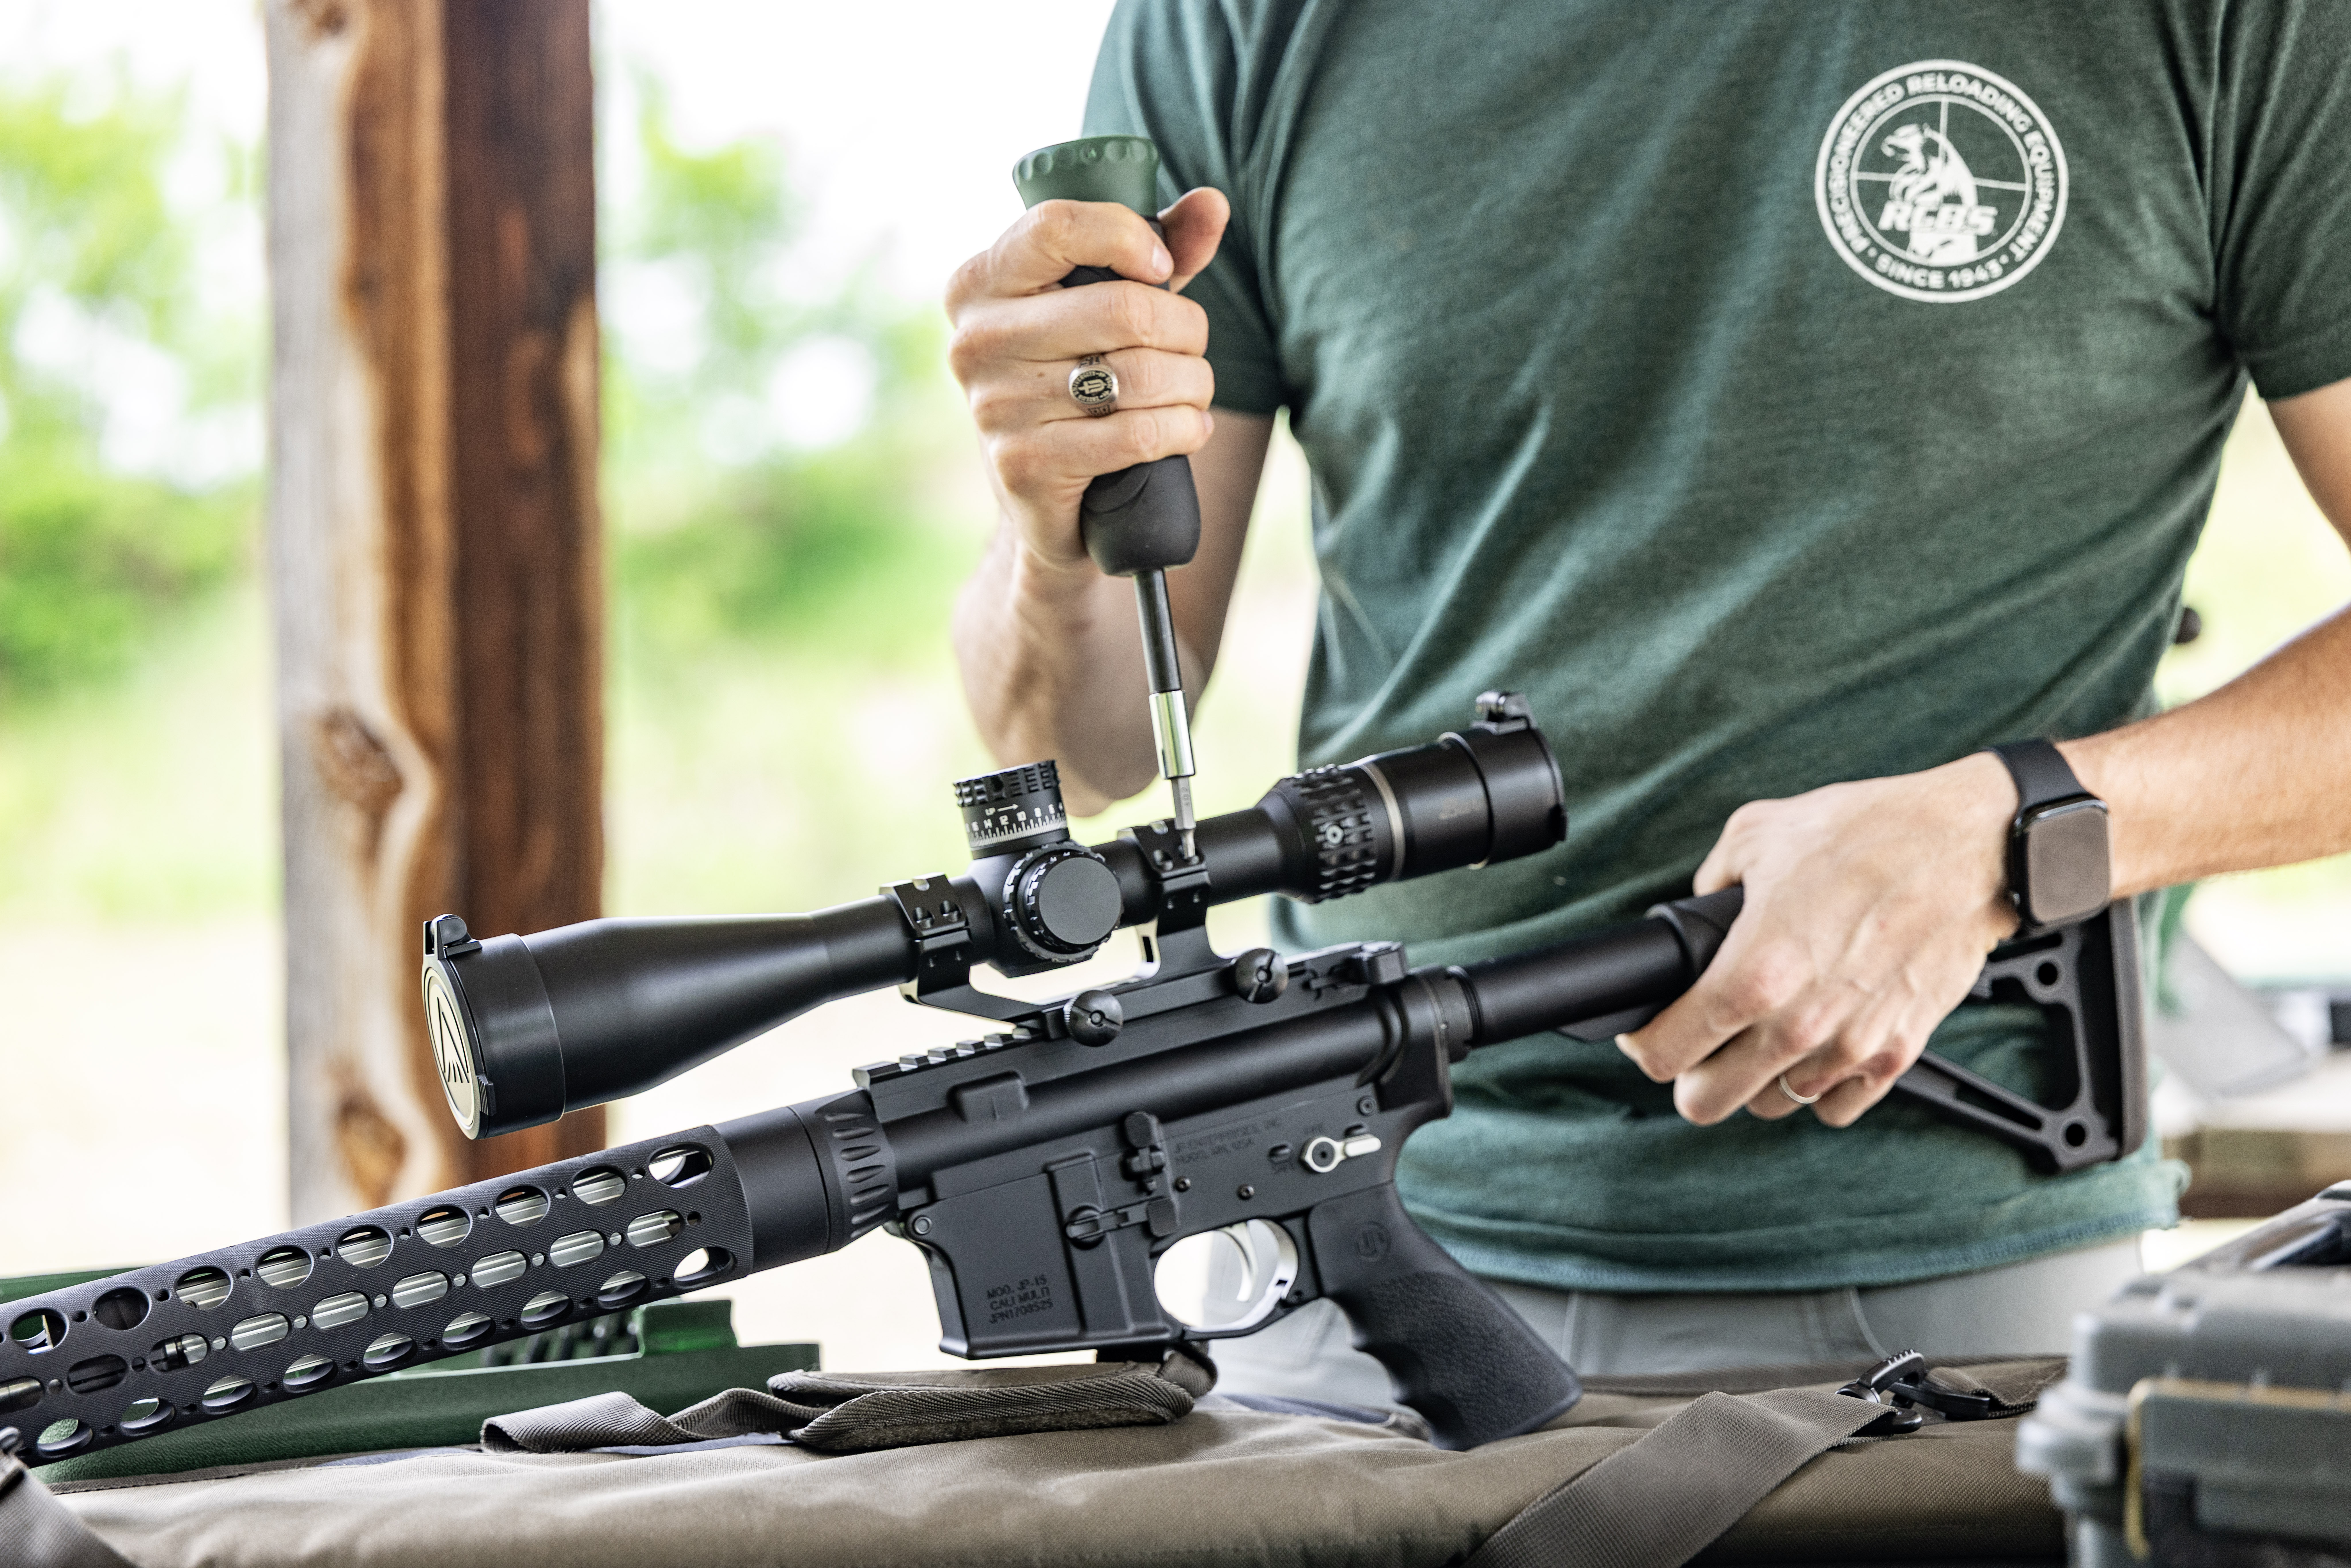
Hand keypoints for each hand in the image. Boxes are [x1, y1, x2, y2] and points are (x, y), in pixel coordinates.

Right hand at [945, 189, 1230, 580]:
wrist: (1038, 489)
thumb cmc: (1077, 373)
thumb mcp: (1106, 301)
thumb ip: (1155, 245)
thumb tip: (1212, 203)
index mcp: (980, 283)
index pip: (1056, 225)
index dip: (1128, 236)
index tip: (1160, 267)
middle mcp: (976, 340)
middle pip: (1123, 309)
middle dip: (1186, 328)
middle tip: (1193, 347)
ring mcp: (995, 406)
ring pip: (1140, 375)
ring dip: (1193, 384)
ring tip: (1195, 390)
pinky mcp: (1025, 465)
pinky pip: (1135, 435)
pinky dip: (1183, 430)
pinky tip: (1189, 429)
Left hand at [1617, 752, 2022, 1127]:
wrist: (1967, 848)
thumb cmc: (1870, 836)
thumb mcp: (1756, 835)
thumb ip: (1710, 882)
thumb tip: (1697, 908)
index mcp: (1752, 977)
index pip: (1665, 1053)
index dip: (1645, 1043)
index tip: (1648, 1031)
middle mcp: (1798, 1027)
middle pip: (1706, 1102)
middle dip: (1693, 1074)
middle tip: (1700, 1043)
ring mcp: (1849, 1049)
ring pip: (1771, 1104)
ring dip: (1758, 1077)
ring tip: (1765, 1034)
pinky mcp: (1895, 1056)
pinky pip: (1836, 1107)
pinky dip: (1819, 1086)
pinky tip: (1816, 1046)